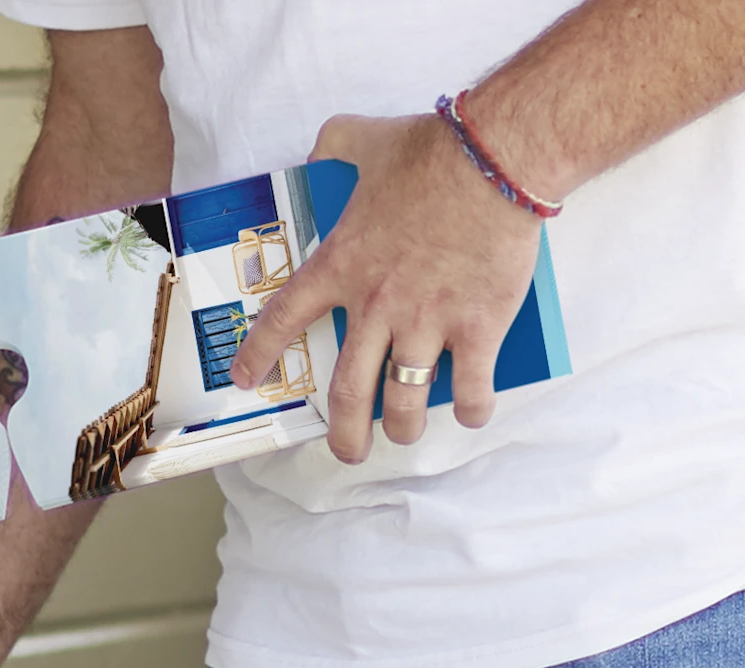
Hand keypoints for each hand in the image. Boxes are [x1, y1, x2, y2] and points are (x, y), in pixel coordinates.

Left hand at [230, 112, 544, 463]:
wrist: (497, 157)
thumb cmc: (432, 150)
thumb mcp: (363, 140)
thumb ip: (334, 145)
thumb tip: (319, 147)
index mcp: (340, 266)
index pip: (284, 320)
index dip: (261, 355)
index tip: (247, 379)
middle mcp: (375, 305)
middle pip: (348, 392)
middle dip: (345, 433)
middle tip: (346, 451)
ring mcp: (426, 321)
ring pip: (405, 400)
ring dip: (404, 428)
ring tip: (404, 435)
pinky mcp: (477, 326)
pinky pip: (473, 385)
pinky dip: (474, 408)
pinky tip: (473, 414)